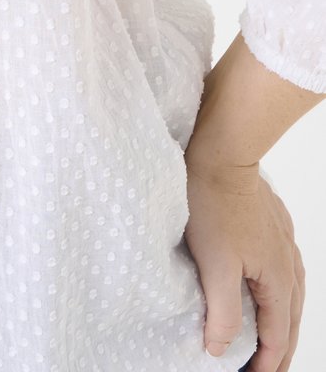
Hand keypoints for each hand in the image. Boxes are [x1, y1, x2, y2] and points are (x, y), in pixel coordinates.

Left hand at [183, 158, 304, 371]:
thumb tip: (220, 349)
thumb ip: (221, 312)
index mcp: (277, 279)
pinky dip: (281, 293)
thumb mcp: (213, 265)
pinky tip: (271, 290)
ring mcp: (284, 242)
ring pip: (291, 295)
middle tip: (267, 371)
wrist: (222, 154)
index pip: (277, 336)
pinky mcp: (274, 224)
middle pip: (291, 319)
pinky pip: (285, 270)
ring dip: (283, 323)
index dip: (266, 363)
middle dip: (280, 350)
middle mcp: (288, 263)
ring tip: (272, 341)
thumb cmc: (213, 204)